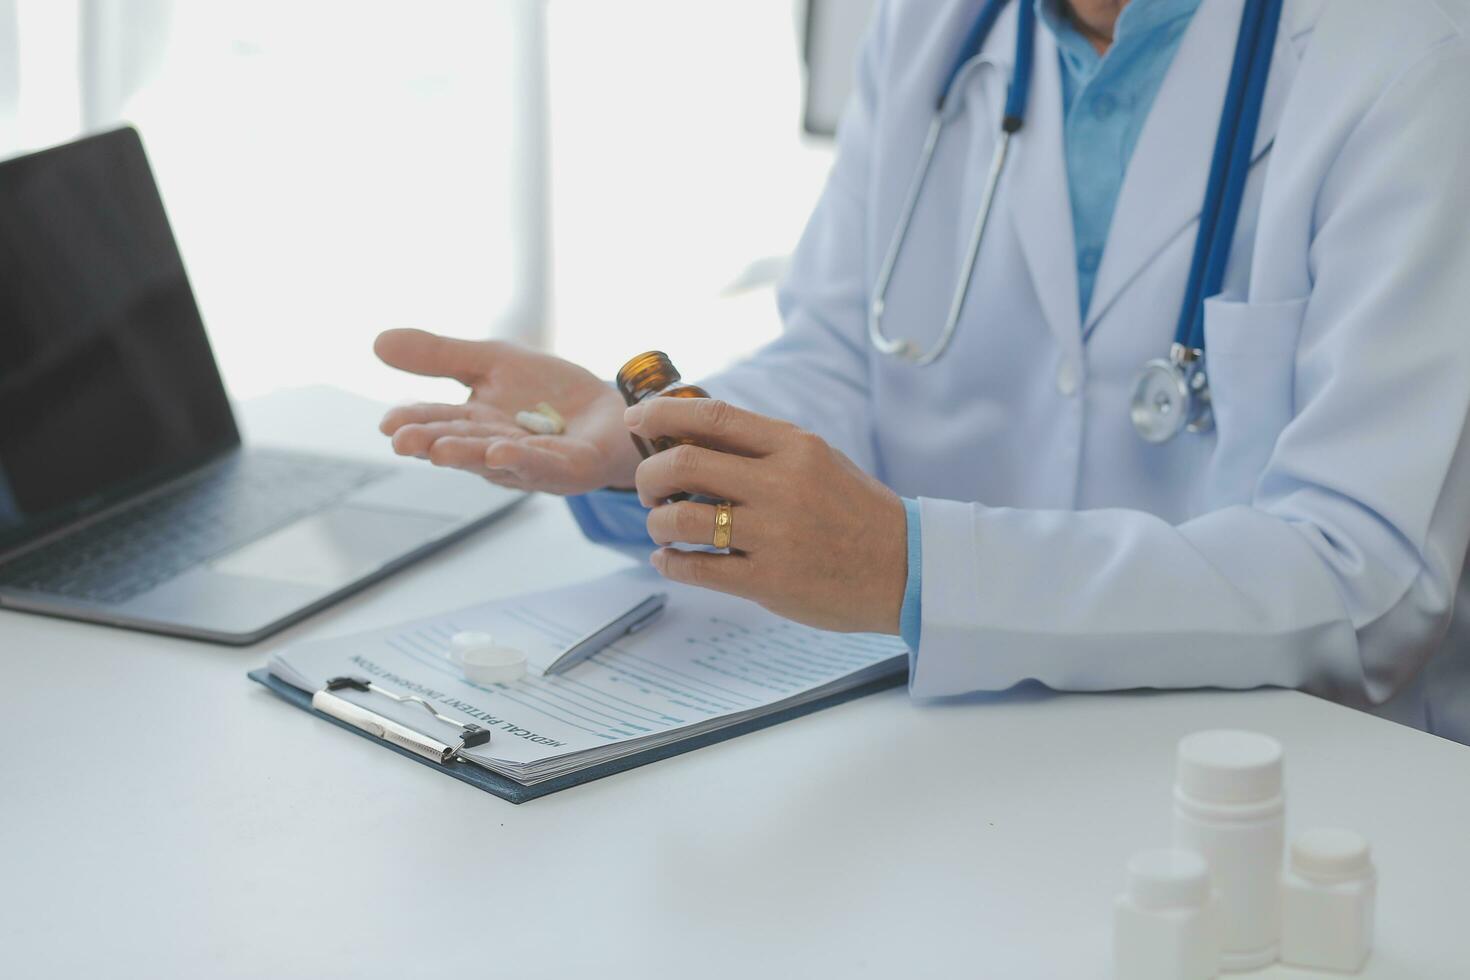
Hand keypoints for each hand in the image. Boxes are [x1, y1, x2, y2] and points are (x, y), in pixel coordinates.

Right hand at [374, 329, 641, 493]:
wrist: (611, 410)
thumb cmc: (548, 392)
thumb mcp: (493, 361)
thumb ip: (441, 356)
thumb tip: (377, 342)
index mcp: (475, 425)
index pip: (439, 421)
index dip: (414, 423)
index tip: (387, 423)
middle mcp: (496, 451)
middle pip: (460, 444)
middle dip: (431, 443)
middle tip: (400, 441)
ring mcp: (532, 464)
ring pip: (494, 459)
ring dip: (466, 455)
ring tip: (439, 450)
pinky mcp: (568, 469)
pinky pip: (542, 465)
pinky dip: (520, 460)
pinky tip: (498, 453)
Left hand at [627, 397, 907, 634]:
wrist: (906, 568)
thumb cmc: (855, 512)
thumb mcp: (818, 460)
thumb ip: (763, 447)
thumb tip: (692, 433)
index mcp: (793, 446)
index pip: (712, 416)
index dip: (661, 414)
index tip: (635, 419)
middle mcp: (781, 483)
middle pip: (684, 462)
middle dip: (648, 475)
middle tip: (648, 489)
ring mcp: (774, 533)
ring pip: (682, 517)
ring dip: (656, 523)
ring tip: (661, 528)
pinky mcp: (769, 580)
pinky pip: (697, 567)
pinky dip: (670, 561)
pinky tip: (669, 559)